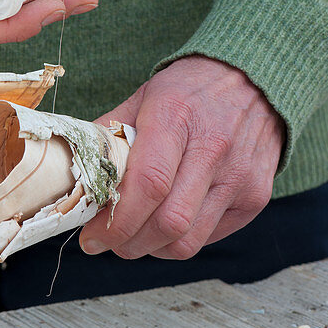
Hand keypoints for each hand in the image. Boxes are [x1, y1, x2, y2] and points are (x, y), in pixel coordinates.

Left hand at [79, 56, 284, 259]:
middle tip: (107, 241)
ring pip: (188, 241)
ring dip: (152, 249)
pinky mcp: (256, 197)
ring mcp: (240, 176)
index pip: (148, 184)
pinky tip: (166, 224)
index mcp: (177, 117)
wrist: (254, 79)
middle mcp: (214, 148)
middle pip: (168, 223)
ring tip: (135, 235)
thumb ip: (107, 137)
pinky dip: (179, 241)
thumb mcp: (143, 98)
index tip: (90, 236)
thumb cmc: (190, 91)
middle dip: (128, 244)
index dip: (115, 222)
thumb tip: (72, 177)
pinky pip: (208, 238)